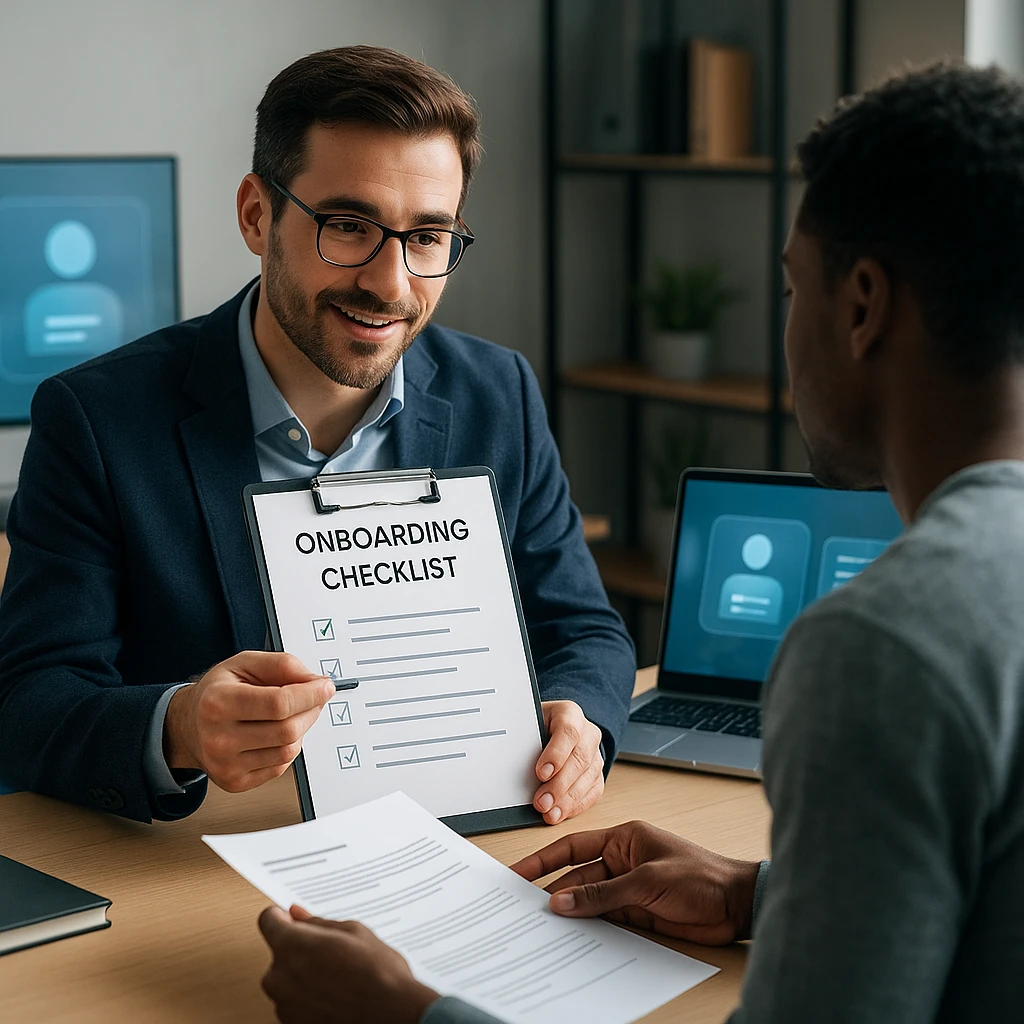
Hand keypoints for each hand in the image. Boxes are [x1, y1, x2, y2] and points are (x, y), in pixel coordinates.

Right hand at [163, 651, 333, 792]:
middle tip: (313, 698)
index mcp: (218, 702)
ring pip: (289, 750)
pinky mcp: (235, 782)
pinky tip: (275, 733)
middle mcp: (219, 737)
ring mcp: (226, 765)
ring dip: (301, 729)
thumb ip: (283, 665)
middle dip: (311, 710)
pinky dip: (287, 747)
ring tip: (291, 714)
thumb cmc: (217, 692)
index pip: (279, 703)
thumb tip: (316, 682)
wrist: (187, 726)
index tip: (325, 687)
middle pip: (288, 730)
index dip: (310, 694)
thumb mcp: (245, 663)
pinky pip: (280, 766)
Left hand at [258, 905, 438, 1023]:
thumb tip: (299, 915)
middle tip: (329, 949)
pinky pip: (294, 1001)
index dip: (281, 916)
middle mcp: (279, 978)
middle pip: (278, 953)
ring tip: (338, 974)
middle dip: (298, 948)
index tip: (291, 918)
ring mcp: (284, 1005)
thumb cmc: (376, 976)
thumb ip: (318, 924)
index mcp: (291, 946)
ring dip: (303, 974)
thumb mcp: (353, 932)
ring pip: (286, 979)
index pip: (268, 920)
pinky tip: (334, 993)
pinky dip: (308, 996)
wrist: (391, 1015)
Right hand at [511, 820, 759, 944]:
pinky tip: (574, 938)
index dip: (544, 859)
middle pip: (578, 877)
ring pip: (589, 901)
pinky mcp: (638, 914)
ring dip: (571, 912)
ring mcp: (629, 889)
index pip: (574, 847)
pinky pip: (606, 920)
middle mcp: (623, 861)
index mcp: (624, 839)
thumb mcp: (647, 881)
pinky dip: (590, 928)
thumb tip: (562, 900)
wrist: (737, 906)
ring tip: (543, 927)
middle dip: (554, 890)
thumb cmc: (702, 877)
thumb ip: (603, 894)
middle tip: (523, 907)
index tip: (519, 872)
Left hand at [533, 700, 604, 823]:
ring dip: (567, 800)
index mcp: (569, 713)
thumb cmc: (536, 727)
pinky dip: (576, 805)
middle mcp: (587, 732)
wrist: (550, 728)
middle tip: (542, 802)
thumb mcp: (528, 724)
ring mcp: (595, 754)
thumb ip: (524, 739)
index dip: (556, 754)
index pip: (568, 731)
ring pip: (588, 778)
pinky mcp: (597, 774)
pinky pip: (593, 792)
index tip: (540, 773)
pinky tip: (562, 813)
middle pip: (579, 759)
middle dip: (559, 784)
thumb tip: (512, 763)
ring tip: (549, 813)